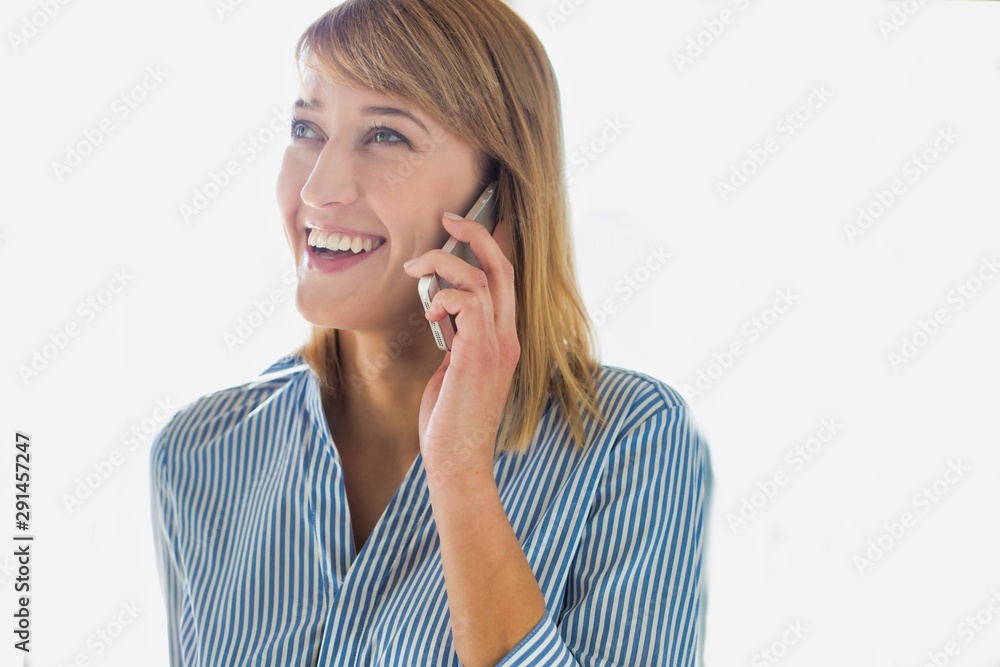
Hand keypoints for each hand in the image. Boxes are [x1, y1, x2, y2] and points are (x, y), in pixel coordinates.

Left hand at [401, 212, 518, 487]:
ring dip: (443, 262)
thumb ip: (457, 341)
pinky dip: (445, 294)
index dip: (491, 246)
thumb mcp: (454, 371)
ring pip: (481, 277)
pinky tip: (430, 309)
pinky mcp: (479, 355)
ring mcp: (497, 346)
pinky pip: (469, 301)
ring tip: (414, 268)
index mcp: (503, 340)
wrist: (457, 463)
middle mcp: (507, 338)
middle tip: (447, 217)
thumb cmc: (449, 423)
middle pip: (502, 266)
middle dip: (475, 233)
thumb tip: (443, 313)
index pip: (505, 280)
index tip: (467, 225)